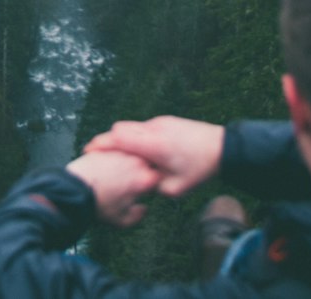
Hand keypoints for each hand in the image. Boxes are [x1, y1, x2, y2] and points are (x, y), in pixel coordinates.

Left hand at [65, 150, 158, 227]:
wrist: (74, 190)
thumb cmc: (97, 205)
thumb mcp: (121, 221)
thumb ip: (138, 216)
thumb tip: (143, 208)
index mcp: (144, 179)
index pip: (160, 176)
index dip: (155, 182)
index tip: (148, 187)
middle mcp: (135, 161)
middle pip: (147, 161)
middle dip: (143, 168)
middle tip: (133, 179)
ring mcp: (120, 152)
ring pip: (131, 152)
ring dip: (128, 160)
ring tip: (117, 174)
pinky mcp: (105, 147)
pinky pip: (114, 150)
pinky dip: (113, 157)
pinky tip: (105, 167)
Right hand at [84, 116, 224, 196]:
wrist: (222, 147)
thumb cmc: (200, 169)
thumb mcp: (175, 189)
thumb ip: (153, 187)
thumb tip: (141, 184)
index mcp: (153, 145)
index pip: (118, 138)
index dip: (100, 144)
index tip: (88, 151)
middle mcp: (153, 129)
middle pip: (120, 128)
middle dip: (107, 141)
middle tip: (98, 155)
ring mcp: (159, 122)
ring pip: (131, 127)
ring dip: (122, 139)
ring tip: (118, 156)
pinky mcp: (166, 121)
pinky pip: (143, 127)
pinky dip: (135, 137)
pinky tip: (139, 152)